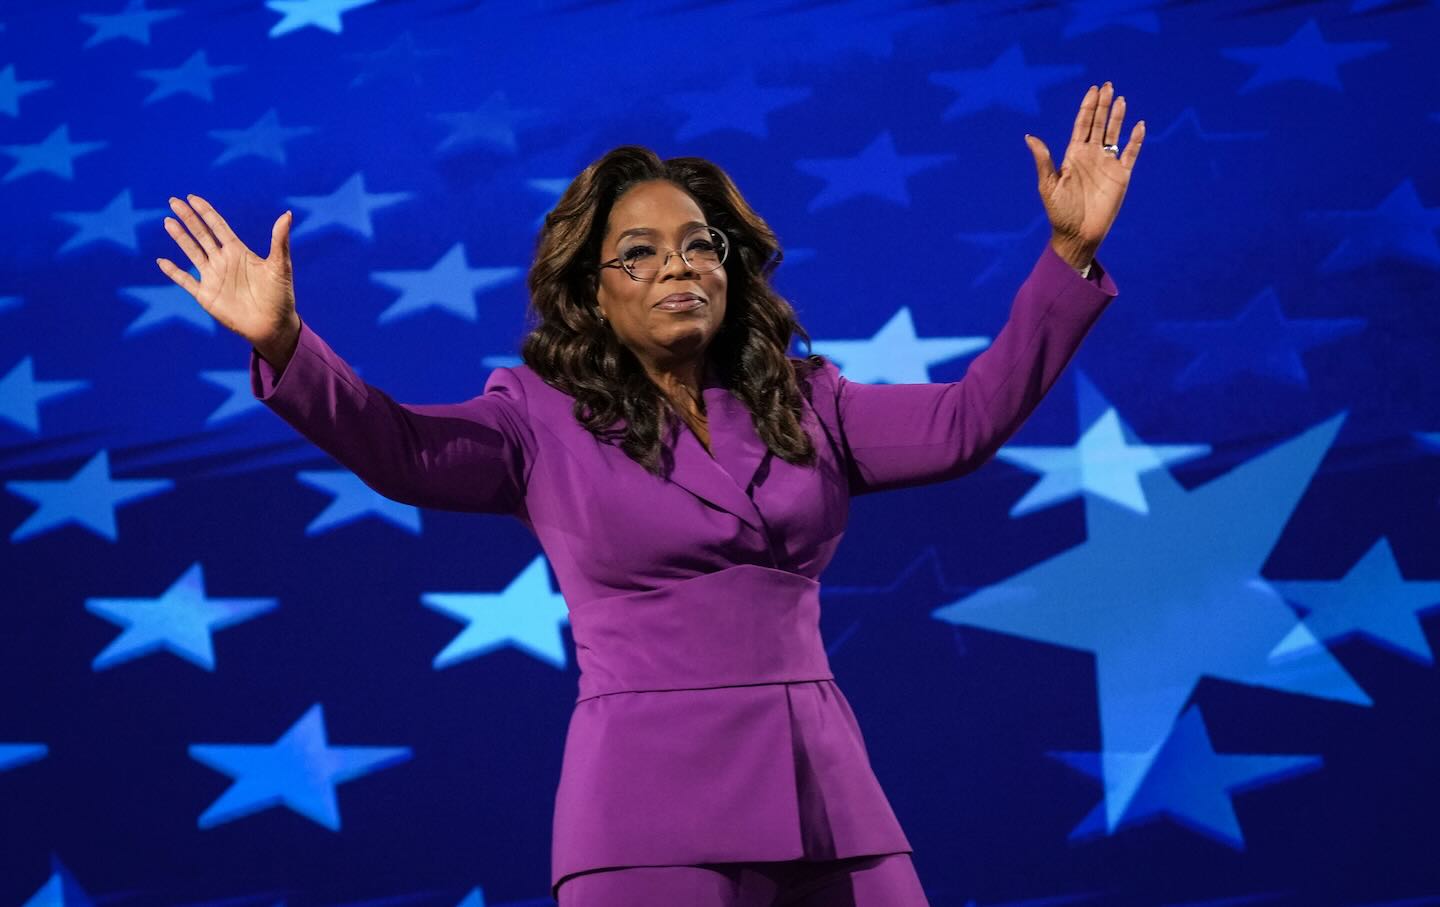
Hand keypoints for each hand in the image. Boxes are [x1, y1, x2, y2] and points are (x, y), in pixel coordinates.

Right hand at [155, 194, 298, 358]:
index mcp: (239, 252)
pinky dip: (174, 272)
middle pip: (201, 234)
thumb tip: (288, 214)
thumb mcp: (280, 266)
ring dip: (180, 237)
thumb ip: (279, 240)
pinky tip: (161, 261)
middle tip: (173, 200)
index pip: (218, 226)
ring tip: (168, 221)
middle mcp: (223, 261)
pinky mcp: (206, 295)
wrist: (273, 325)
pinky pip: (186, 281)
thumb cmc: (280, 296)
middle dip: (188, 218)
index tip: (192, 197)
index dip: (205, 211)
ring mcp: (213, 277)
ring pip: (192, 252)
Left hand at [1024, 81, 1144, 267]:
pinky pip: (1130, 154)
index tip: (1092, 90)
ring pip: (1114, 135)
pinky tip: (1139, 125)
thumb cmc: (1059, 212)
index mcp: (1073, 155)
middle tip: (1107, 85)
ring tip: (1120, 99)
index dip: (1087, 108)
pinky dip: (1136, 140)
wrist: (1077, 234)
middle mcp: (1091, 156)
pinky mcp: (1121, 176)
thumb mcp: (1048, 185)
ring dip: (1117, 118)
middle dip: (1102, 106)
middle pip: (1098, 125)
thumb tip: (1029, 137)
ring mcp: (1107, 165)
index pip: (1082, 126)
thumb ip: (1043, 160)